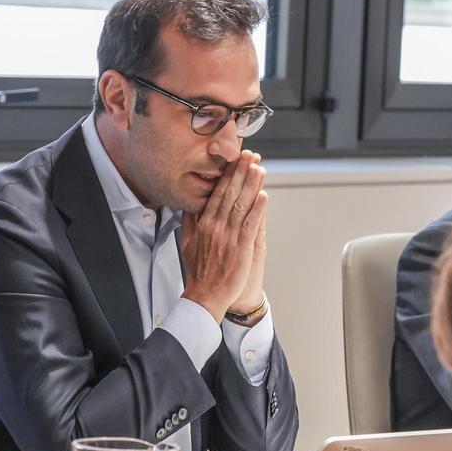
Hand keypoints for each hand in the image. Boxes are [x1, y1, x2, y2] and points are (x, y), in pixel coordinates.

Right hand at [181, 150, 267, 323]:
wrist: (204, 295)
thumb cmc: (198, 271)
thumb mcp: (187, 242)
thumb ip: (190, 221)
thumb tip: (191, 205)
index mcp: (204, 223)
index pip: (217, 193)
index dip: (228, 175)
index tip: (236, 160)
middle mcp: (215, 226)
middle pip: (230, 193)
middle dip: (241, 172)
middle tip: (250, 154)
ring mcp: (228, 236)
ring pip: (241, 205)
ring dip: (251, 185)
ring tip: (259, 168)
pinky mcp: (240, 248)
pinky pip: (250, 224)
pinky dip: (257, 209)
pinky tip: (264, 195)